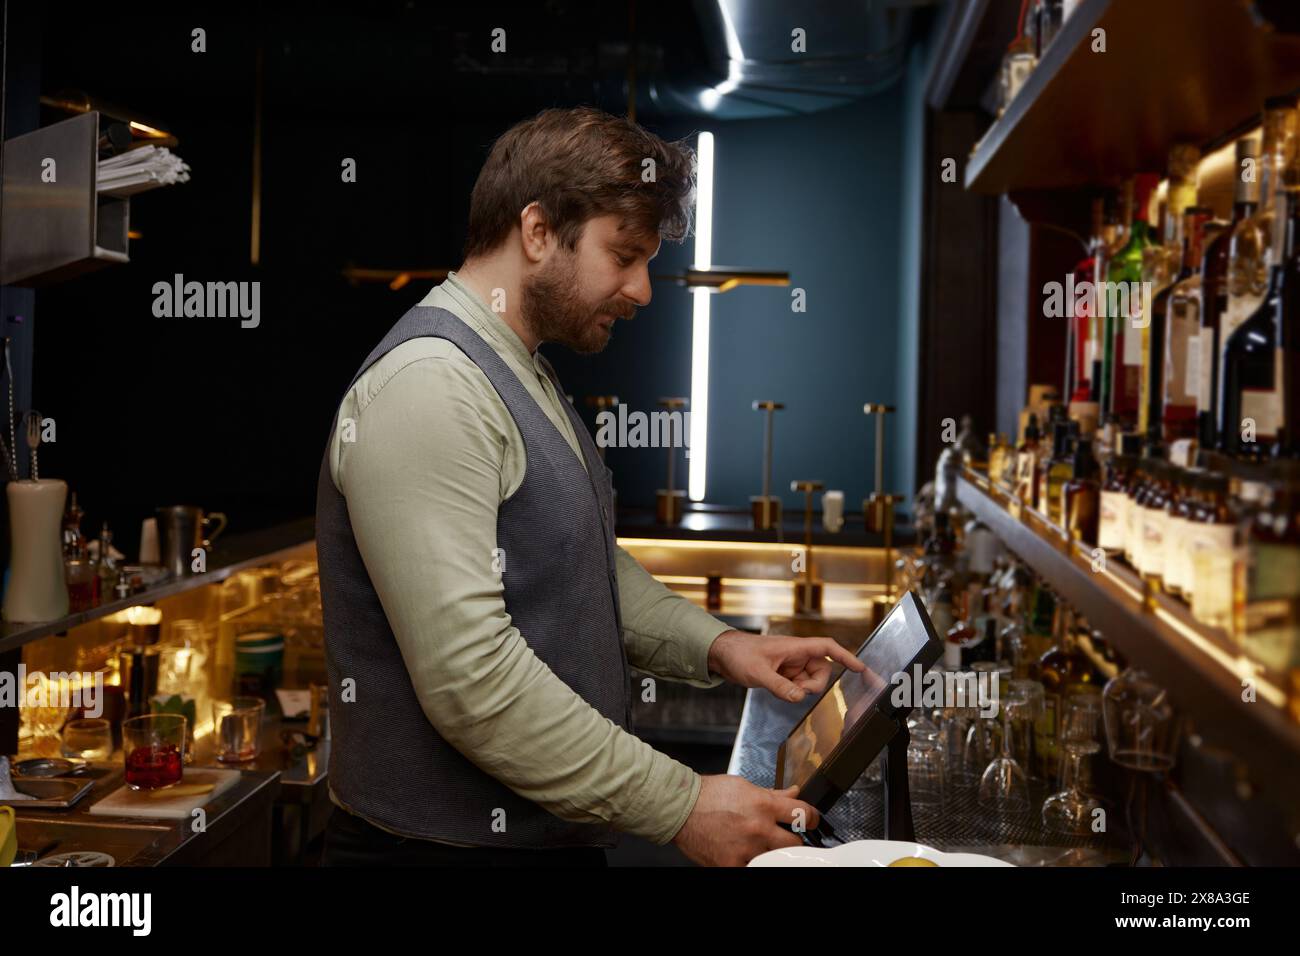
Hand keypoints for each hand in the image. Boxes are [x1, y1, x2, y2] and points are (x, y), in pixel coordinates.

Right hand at [672, 776, 817, 866]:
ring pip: (776, 860)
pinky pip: (752, 869)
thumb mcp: (744, 786)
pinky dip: (753, 864)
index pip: (803, 814)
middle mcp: (758, 828)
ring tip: (764, 846)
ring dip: (773, 853)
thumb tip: (794, 793)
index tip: (811, 820)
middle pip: (795, 843)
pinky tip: (748, 857)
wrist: (680, 808)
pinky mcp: (731, 865)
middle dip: (793, 839)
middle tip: (785, 836)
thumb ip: (772, 794)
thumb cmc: (708, 795)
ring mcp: (745, 850)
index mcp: (763, 805)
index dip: (812, 818)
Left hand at [706, 630, 865, 702]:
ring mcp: (790, 665)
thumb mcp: (758, 672)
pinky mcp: (783, 674)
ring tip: (781, 689)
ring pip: (809, 681)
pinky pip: (796, 686)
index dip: (845, 656)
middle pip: (821, 671)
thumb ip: (779, 686)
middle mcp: (796, 655)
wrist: (722, 654)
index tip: (860, 667)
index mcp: (795, 647)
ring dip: (801, 690)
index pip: (827, 648)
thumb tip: (798, 697)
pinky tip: (776, 689)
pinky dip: (791, 692)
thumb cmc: (739, 653)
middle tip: (796, 691)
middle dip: (813, 685)